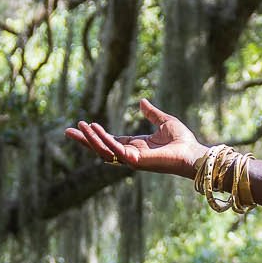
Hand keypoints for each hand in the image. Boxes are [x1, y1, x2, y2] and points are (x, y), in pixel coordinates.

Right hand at [64, 98, 201, 178]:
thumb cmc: (182, 141)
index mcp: (135, 146)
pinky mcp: (136, 161)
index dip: (95, 134)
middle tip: (68, 131)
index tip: (82, 125)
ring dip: (91, 139)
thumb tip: (142, 101)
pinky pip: (115, 150)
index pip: (109, 141)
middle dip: (85, 140)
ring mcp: (132, 159)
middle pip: (101, 148)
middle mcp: (130, 154)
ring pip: (104, 150)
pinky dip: (103, 140)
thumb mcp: (164, 121)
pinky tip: (95, 129)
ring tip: (80, 126)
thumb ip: (151, 113)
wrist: (193, 152)